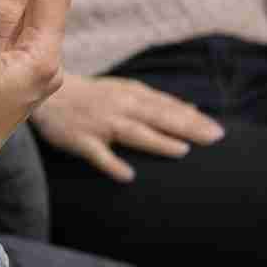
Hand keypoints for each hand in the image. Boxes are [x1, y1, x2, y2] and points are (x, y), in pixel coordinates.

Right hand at [30, 71, 224, 181]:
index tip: (217, 130)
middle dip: (186, 127)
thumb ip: (157, 100)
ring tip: (181, 151)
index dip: (192, 118)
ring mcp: (100, 124)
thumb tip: (191, 107)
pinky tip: (127, 176)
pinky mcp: (81, 140)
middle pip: (157, 117)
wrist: (50, 95)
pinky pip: (98, 154)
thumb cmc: (93, 95)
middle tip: (213, 138)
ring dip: (157, 141)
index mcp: (131, 95)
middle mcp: (119, 107)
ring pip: (132, 133)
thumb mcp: (126, 89)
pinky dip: (112, 164)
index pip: (167, 106)